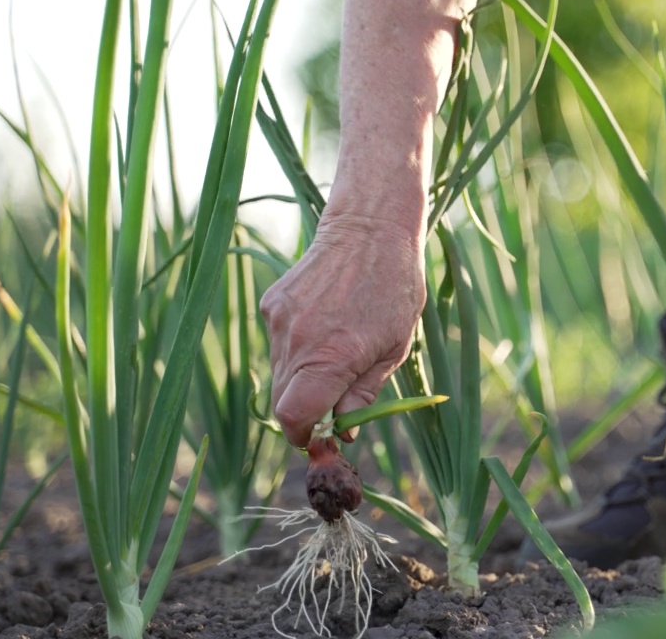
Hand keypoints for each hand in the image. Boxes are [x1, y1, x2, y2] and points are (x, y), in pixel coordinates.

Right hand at [260, 215, 424, 447]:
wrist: (370, 228)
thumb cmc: (394, 289)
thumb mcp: (394, 349)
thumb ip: (364, 394)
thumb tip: (344, 431)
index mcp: (331, 357)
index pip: (294, 418)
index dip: (305, 436)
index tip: (323, 437)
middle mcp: (297, 341)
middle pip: (283, 402)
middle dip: (307, 412)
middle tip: (336, 404)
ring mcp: (278, 320)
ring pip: (281, 373)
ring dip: (304, 378)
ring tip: (339, 350)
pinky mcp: (271, 303)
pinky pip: (279, 344)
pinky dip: (298, 349)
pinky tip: (326, 324)